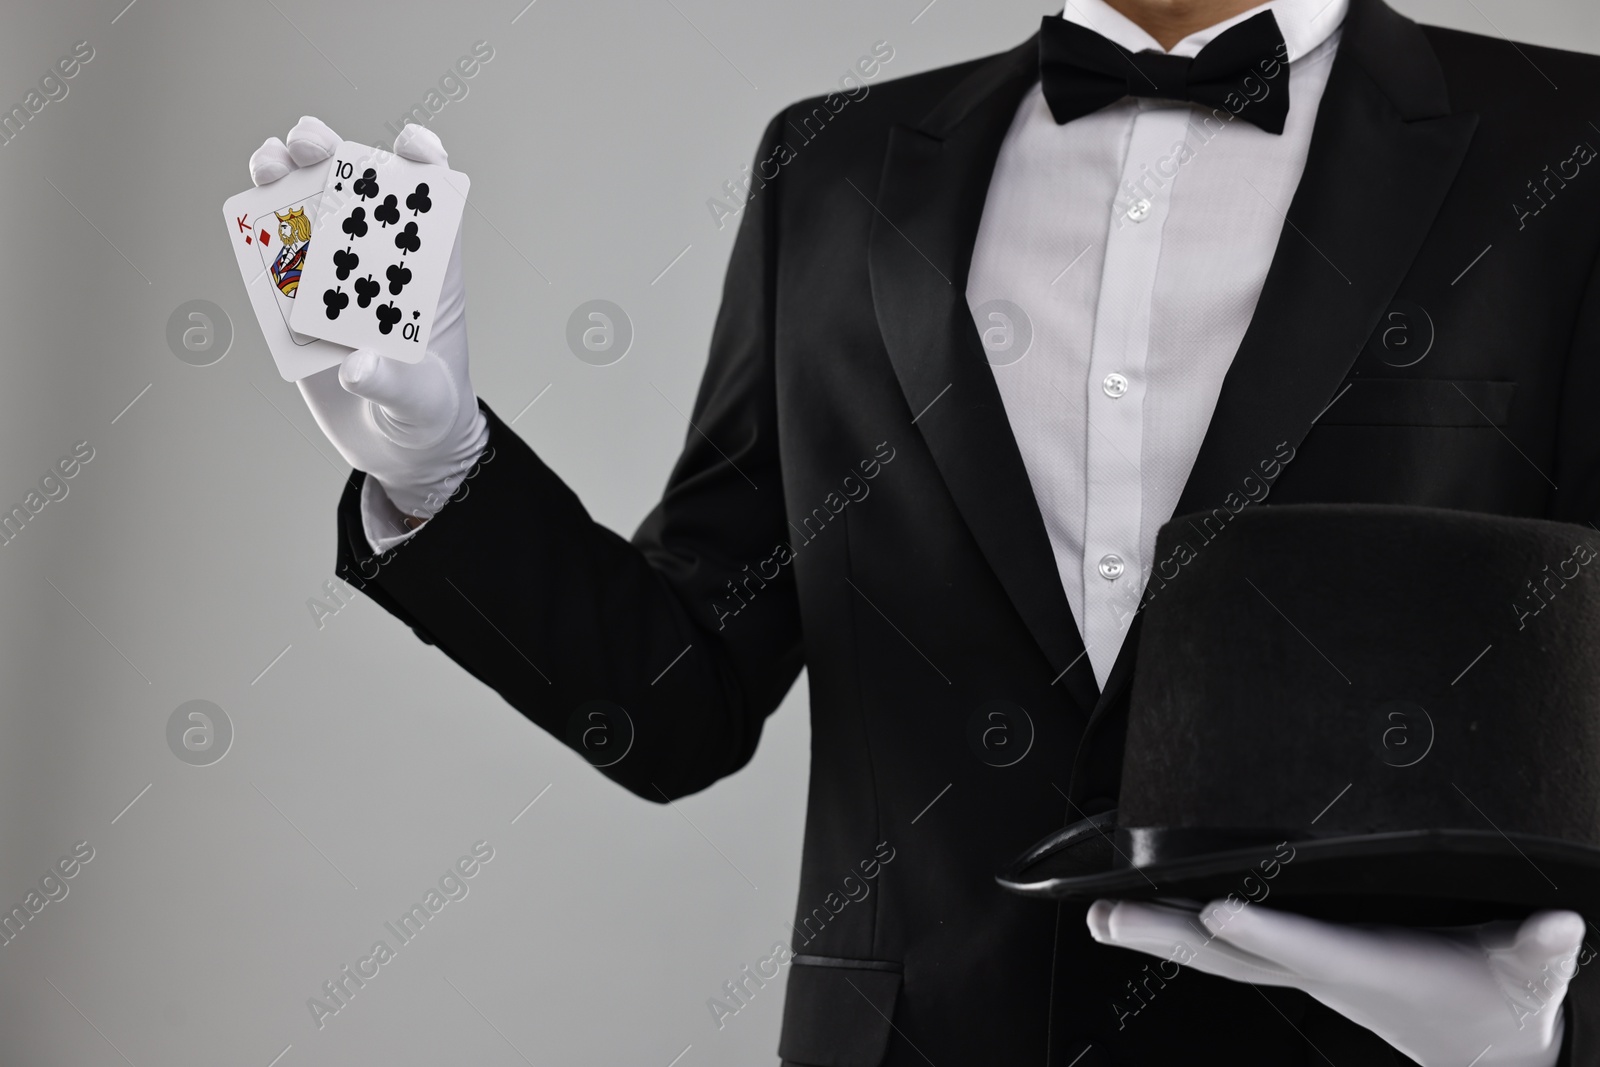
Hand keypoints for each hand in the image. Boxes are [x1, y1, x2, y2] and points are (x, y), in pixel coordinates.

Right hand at [249, 116, 487, 522]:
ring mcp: (337, 284)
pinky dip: (259, 236)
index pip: (434, 206)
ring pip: (310, 217)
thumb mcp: (421, 401)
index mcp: (428, 277)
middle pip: (358, 195)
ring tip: (271, 163)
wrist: (398, 450)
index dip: (425, 166)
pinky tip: (247, 217)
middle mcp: (381, 268)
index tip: (408, 145)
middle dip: (334, 155)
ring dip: (289, 179)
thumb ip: (393, 383)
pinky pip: (275, 266)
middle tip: (308, 143)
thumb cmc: (430, 415)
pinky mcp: (299, 309)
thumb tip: (358, 365)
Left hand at [1088, 897, 1583, 1066]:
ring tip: (1096, 917)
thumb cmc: (1498, 997)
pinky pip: (1225, 947)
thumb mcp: (1529, 975)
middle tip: (1105, 916)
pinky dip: (1180, 931)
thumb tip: (1561, 929)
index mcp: (1366, 967)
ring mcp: (1301, 967)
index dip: (1264, 933)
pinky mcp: (1299, 960)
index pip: (1307, 946)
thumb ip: (1542, 951)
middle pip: (1230, 955)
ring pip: (1214, 953)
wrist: (1480, 1047)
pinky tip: (1134, 917)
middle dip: (1168, 935)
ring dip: (1156, 934)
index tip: (1217, 914)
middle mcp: (1318, 970)